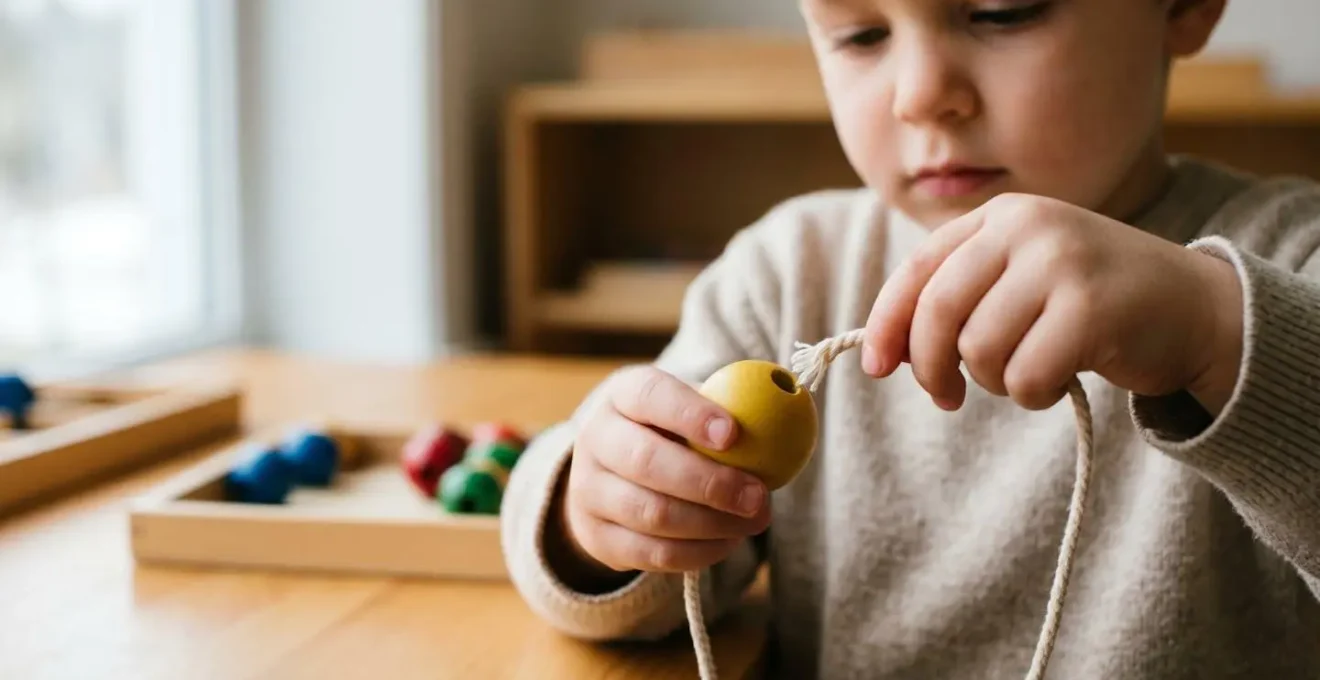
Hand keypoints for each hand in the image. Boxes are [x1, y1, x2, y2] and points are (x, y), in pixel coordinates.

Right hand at [559, 366, 770, 576]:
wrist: (612, 478)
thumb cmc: (673, 435)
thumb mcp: (690, 410)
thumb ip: (729, 409)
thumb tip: (792, 408)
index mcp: (623, 396)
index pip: (651, 396)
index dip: (691, 415)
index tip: (734, 434)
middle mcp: (597, 439)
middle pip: (647, 462)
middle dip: (711, 483)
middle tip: (759, 497)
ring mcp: (590, 491)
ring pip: (652, 513)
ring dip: (712, 523)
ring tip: (754, 521)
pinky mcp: (597, 536)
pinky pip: (653, 553)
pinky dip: (699, 552)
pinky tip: (729, 541)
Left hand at [862, 193, 1243, 413]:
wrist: (1196, 307)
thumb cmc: (1091, 303)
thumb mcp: (1022, 279)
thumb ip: (961, 298)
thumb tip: (886, 350)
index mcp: (1002, 216)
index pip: (917, 270)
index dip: (887, 323)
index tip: (877, 367)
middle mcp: (1029, 228)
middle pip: (937, 311)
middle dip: (929, 365)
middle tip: (946, 396)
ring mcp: (1062, 263)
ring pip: (979, 349)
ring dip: (995, 381)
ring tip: (1030, 370)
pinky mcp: (1092, 309)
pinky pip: (1024, 376)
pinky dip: (1034, 394)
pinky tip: (1061, 379)